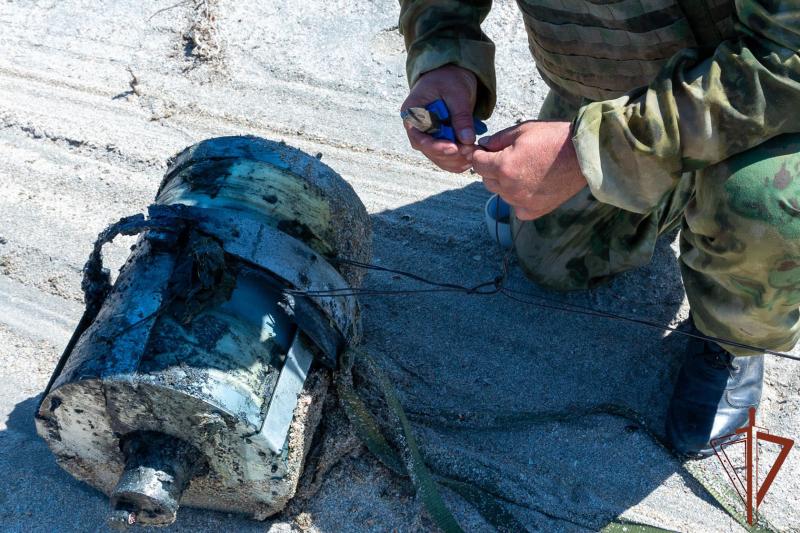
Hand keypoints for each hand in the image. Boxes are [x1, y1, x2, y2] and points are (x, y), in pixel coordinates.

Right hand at [401, 65, 477, 172]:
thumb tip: (467, 139)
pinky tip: (469, 159)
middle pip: (428, 150)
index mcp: (412, 112)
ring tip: (472, 155)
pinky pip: (444, 156)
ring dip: (454, 160)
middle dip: (449, 155)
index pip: (418, 137)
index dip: (435, 146)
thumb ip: (461, 116)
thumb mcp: (457, 93)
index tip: (454, 148)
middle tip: (469, 152)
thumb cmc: (448, 78)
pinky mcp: (437, 140)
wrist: (451, 74)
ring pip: (436, 157)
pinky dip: (456, 160)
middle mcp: (416, 128)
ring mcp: (426, 135)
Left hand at [472, 121, 586, 219]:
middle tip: (510, 158)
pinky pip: (516, 207)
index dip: (480, 154)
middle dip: (492, 168)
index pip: (477, 163)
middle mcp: (509, 188)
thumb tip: (482, 145)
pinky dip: (519, 198)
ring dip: (505, 184)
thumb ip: (497, 140)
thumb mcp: (522, 130)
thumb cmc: (553, 139)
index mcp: (504, 167)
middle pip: (486, 180)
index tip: (486, 151)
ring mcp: (521, 202)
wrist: (583, 156)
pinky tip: (532, 185)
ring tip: (526, 171)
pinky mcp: (533, 211)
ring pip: (500, 194)